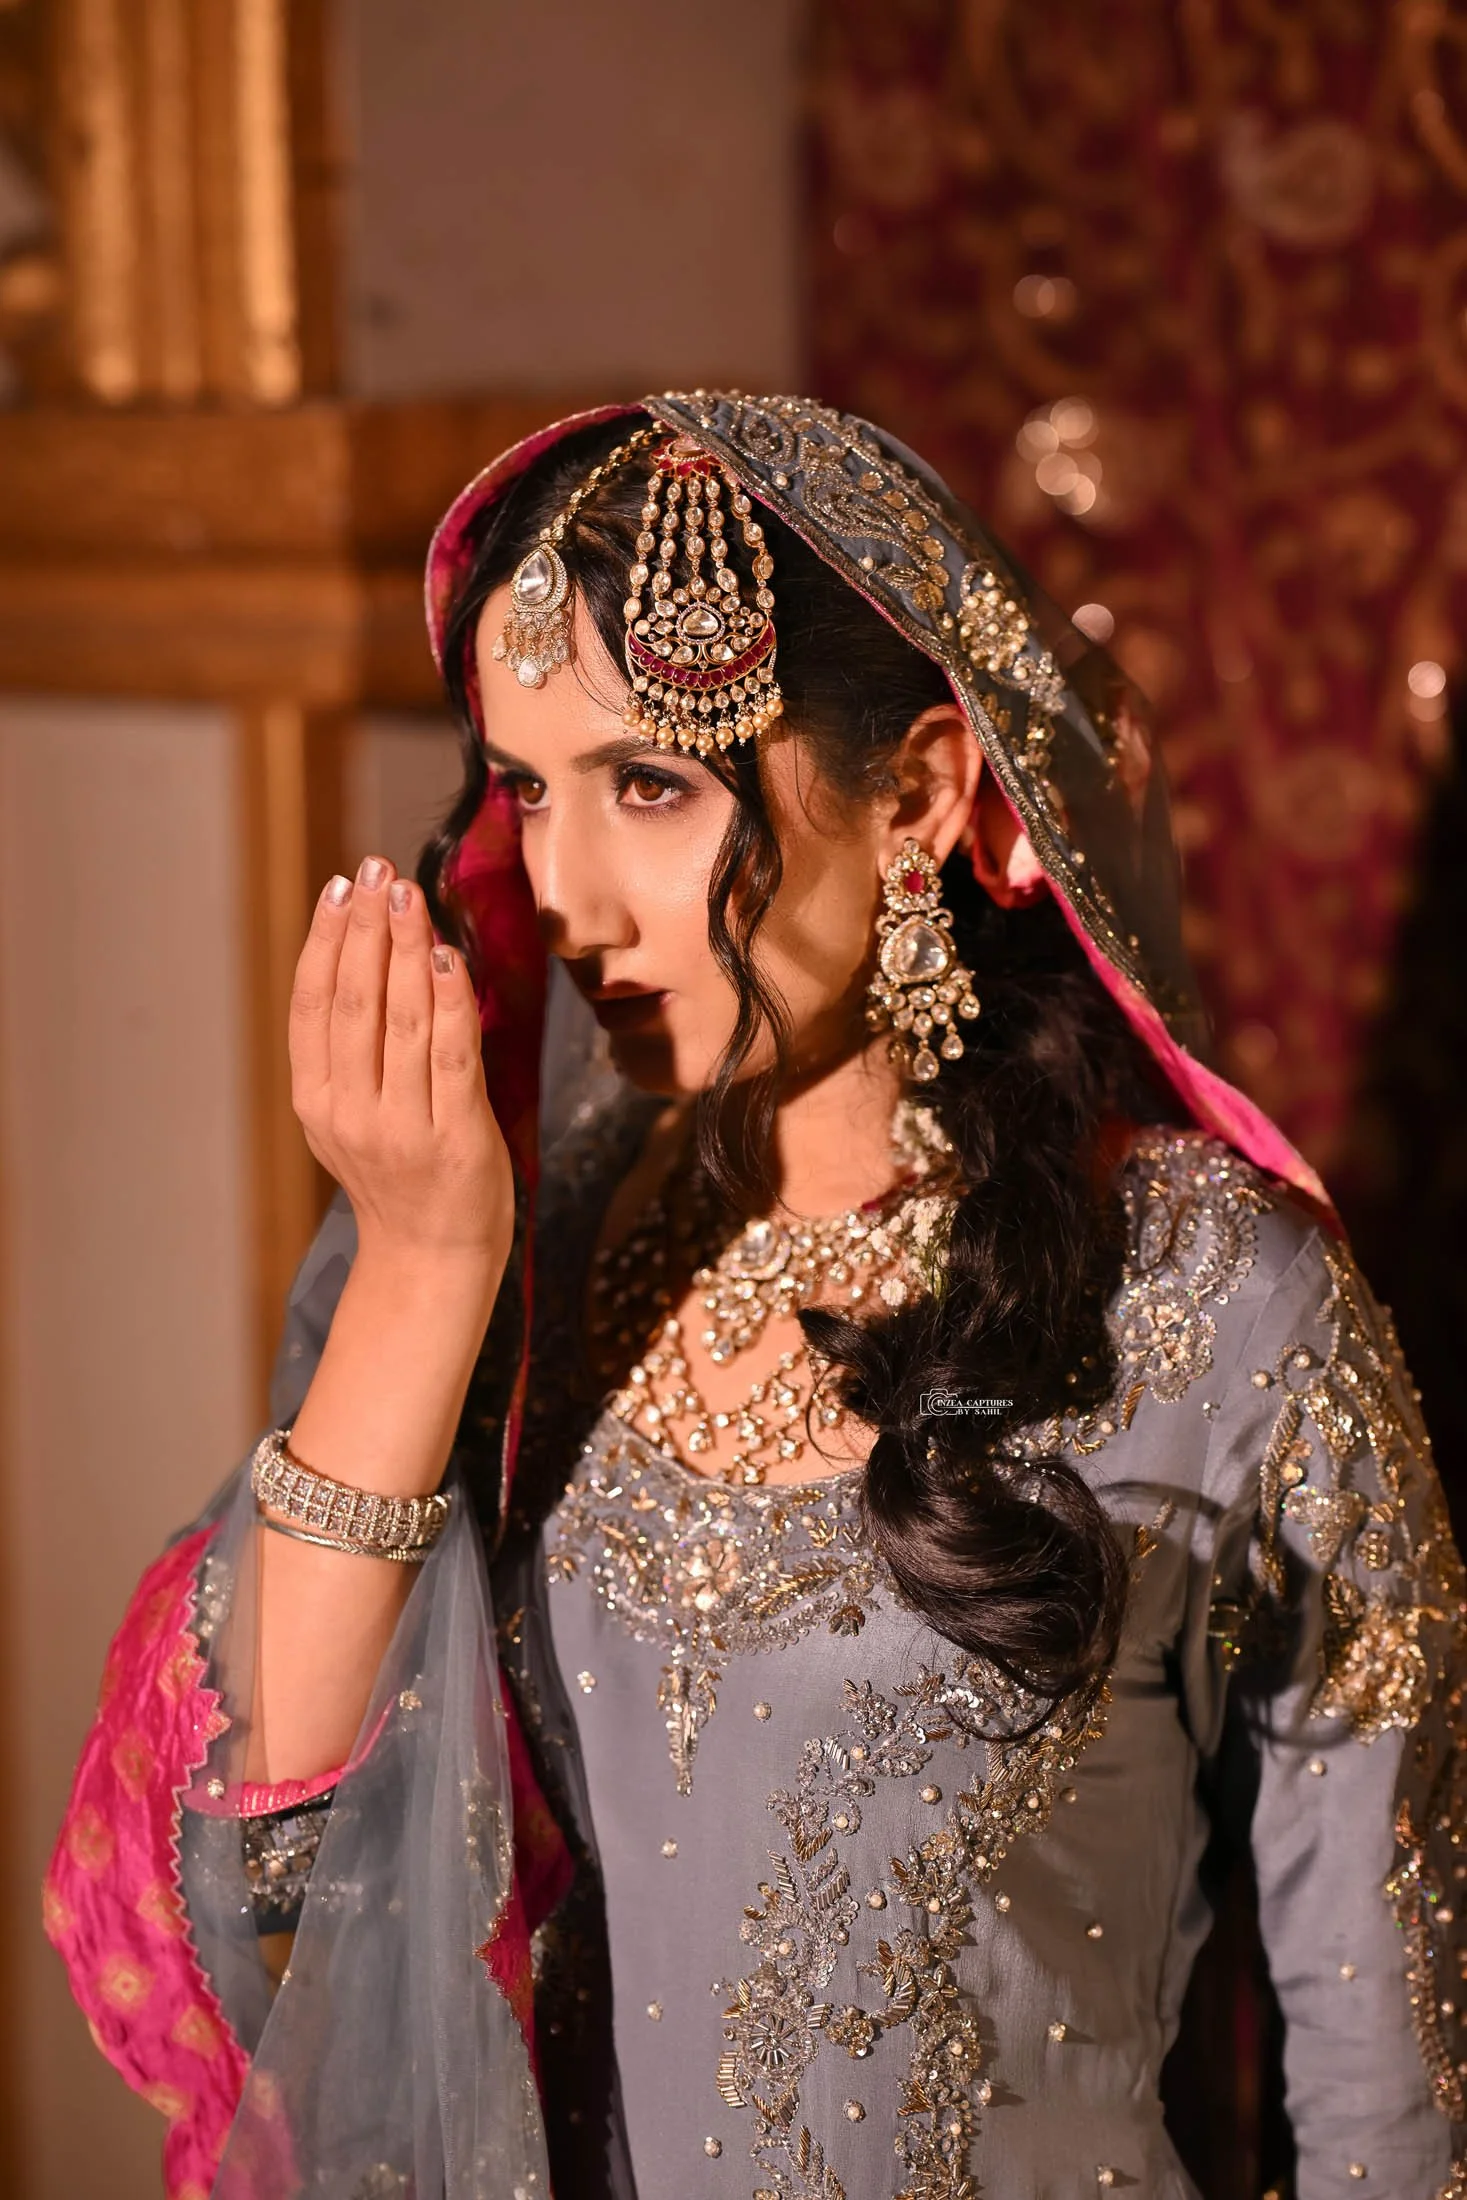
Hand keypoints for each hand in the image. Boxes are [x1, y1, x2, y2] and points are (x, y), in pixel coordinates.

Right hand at [289, 855, 513, 1273]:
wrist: (432, 1261)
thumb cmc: (400, 1178)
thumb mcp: (353, 1116)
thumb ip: (352, 1053)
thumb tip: (365, 956)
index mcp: (316, 1102)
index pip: (313, 1006)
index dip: (325, 941)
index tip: (341, 887)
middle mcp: (350, 1113)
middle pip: (354, 1004)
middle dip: (367, 930)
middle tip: (381, 873)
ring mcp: (402, 1128)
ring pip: (400, 1022)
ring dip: (406, 951)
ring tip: (411, 899)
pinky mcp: (456, 1139)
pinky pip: (451, 1058)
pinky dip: (448, 1004)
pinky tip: (448, 959)